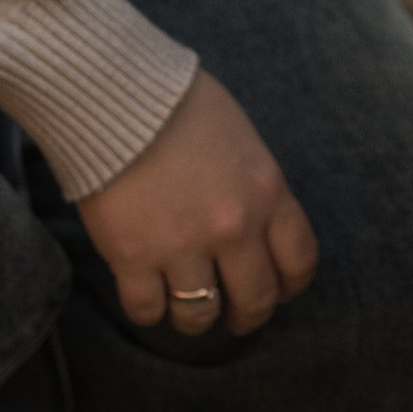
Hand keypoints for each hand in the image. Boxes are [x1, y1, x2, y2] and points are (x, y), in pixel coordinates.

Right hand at [76, 67, 317, 337]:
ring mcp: (183, 246)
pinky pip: (146, 309)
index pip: (299, 262)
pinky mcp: (132, 256)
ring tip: (184, 310)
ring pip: (200, 316)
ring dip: (195, 320)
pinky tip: (144, 295)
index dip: (288, 286)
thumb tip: (253, 222)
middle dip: (246, 315)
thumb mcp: (240, 137)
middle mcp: (233, 227)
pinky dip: (147, 310)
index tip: (275, 289)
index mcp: (267, 192)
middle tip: (233, 315)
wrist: (113, 92)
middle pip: (255, 300)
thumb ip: (253, 185)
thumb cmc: (176, 101)